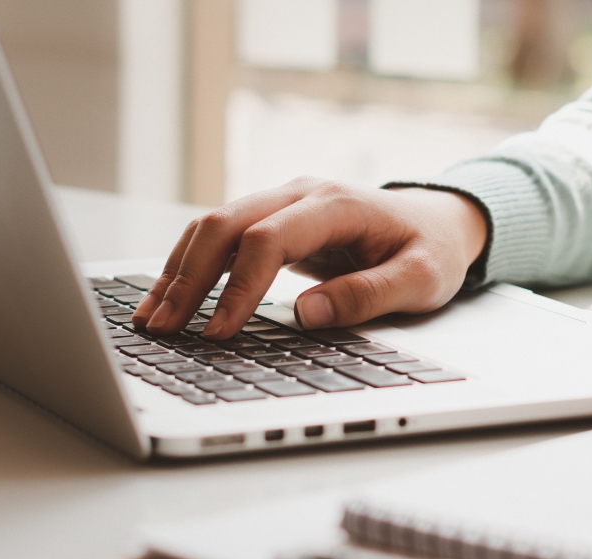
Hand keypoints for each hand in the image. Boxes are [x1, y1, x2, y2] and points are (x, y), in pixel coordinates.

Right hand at [131, 178, 487, 338]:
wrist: (440, 220)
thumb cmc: (432, 250)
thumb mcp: (421, 279)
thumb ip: (368, 294)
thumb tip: (308, 313)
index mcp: (337, 205)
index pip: (269, 239)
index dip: (238, 286)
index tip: (219, 331)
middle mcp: (302, 194)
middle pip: (226, 224)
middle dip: (189, 277)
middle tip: (163, 328)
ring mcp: (285, 203)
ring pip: (213, 226)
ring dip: (179, 271)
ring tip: (151, 319)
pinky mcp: (275, 220)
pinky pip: (222, 238)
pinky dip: (192, 266)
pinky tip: (171, 298)